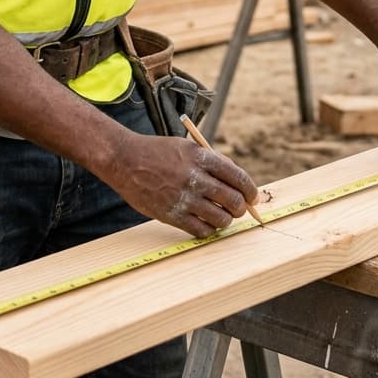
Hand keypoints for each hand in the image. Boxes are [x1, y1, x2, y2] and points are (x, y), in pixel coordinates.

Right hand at [104, 131, 258, 237]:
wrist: (125, 160)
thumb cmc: (158, 152)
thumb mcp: (187, 147)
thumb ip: (212, 161)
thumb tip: (237, 180)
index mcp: (201, 157)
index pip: (238, 177)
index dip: (250, 190)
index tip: (252, 196)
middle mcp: (194, 177)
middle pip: (233, 200)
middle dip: (241, 207)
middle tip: (238, 208)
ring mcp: (183, 198)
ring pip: (221, 218)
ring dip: (226, 220)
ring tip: (221, 216)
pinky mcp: (172, 215)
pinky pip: (201, 230)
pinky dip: (209, 229)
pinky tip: (205, 223)